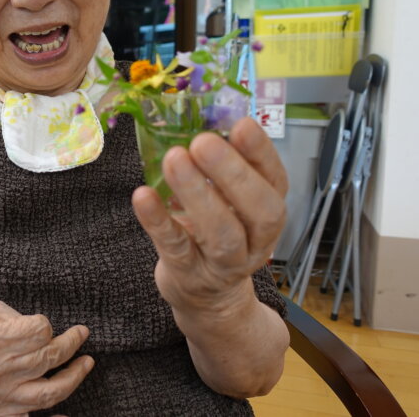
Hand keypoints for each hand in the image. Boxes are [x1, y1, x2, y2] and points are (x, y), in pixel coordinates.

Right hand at [0, 300, 92, 415]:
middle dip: (71, 344)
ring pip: (48, 391)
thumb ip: (21, 322)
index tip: (44, 322)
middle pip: (48, 358)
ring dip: (73, 376)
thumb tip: (48, 333)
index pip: (40, 332)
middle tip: (80, 335)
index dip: (48, 324)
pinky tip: (67, 415)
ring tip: (85, 363)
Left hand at [132, 117, 287, 314]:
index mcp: (267, 213)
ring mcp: (224, 264)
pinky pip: (176, 249)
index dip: (261, 152)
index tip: (241, 124)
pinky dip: (159, 222)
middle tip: (203, 141)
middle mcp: (256, 241)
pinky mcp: (189, 276)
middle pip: (260, 210)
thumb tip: (197, 118)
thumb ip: (219, 169)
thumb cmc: (215, 236)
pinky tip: (143, 195)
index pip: (276, 181)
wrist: (208, 300)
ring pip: (222, 234)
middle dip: (233, 173)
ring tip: (175, 159)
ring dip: (198, 195)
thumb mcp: (228, 204)